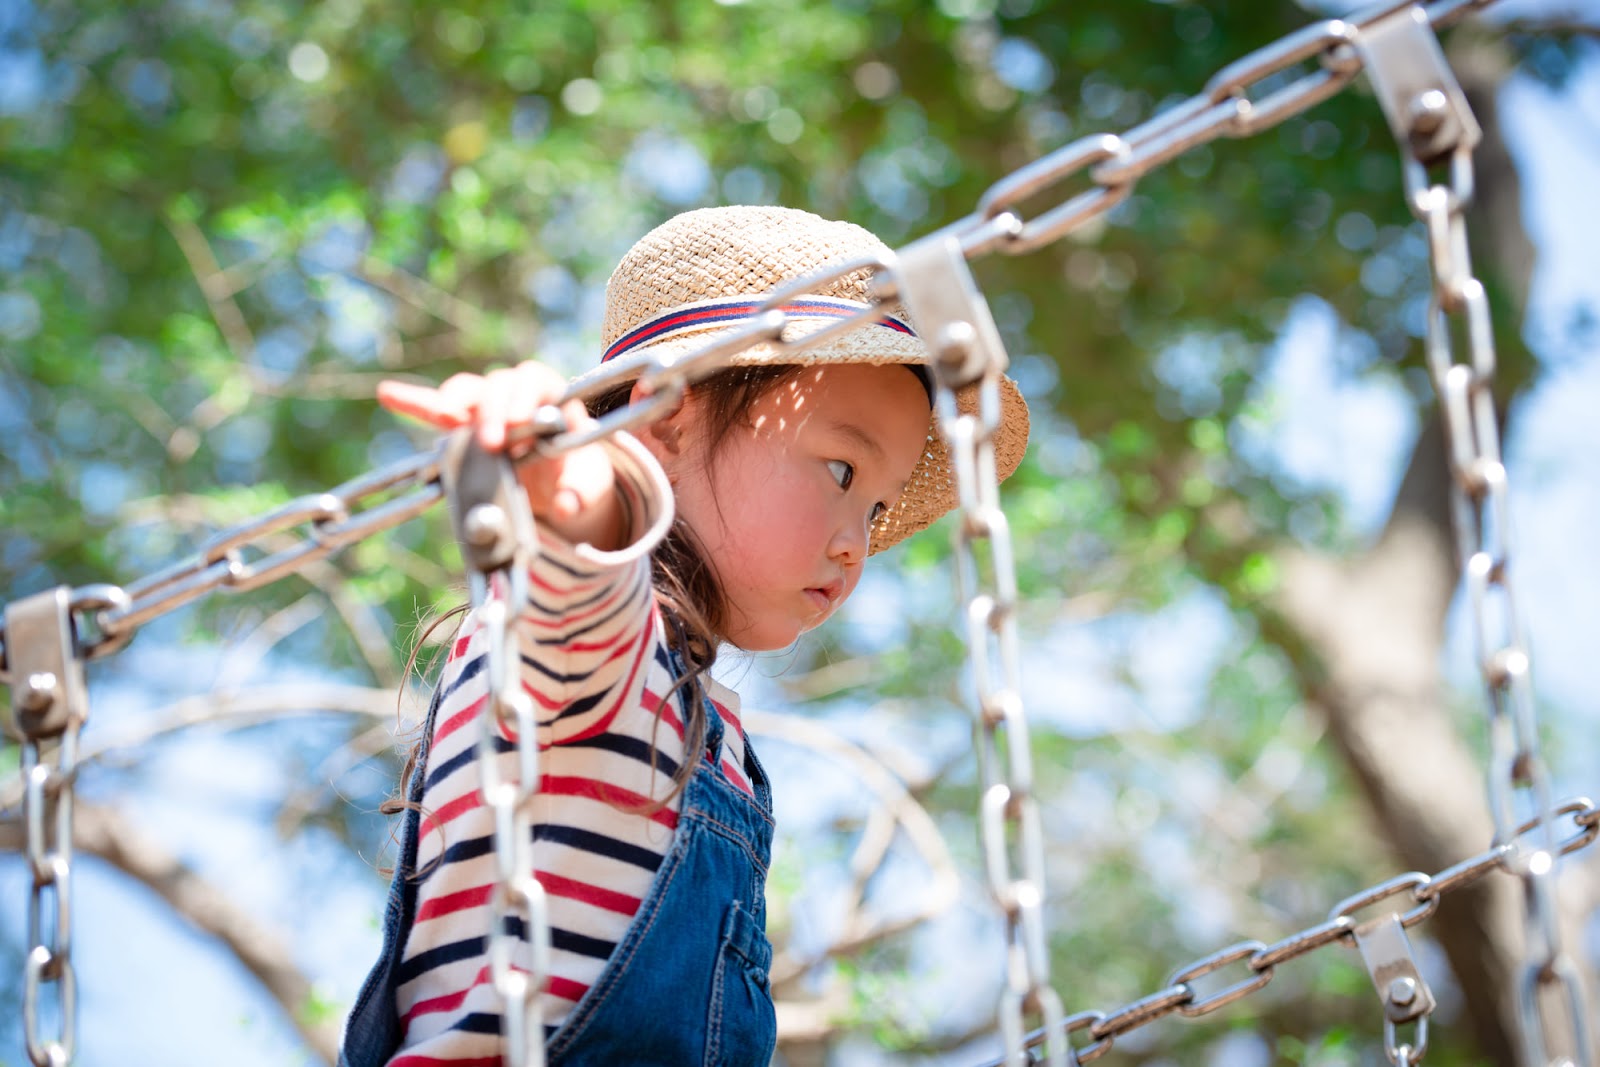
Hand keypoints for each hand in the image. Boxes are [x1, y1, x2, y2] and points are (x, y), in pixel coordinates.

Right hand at [377, 363, 623, 547]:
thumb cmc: (575, 473)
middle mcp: (516, 394)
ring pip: (466, 391)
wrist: (559, 482)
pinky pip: (433, 408)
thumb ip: (580, 494)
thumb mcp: (587, 485)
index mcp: (551, 397)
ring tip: (445, 417)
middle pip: (498, 385)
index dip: (526, 396)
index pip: (536, 380)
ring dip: (453, 401)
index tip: (519, 422)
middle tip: (491, 442)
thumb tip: (566, 506)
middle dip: (492, 410)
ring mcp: (487, 406)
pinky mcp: (464, 425)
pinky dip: (412, 401)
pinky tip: (388, 393)